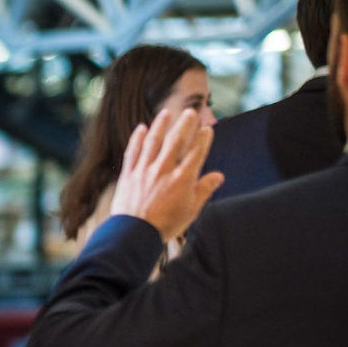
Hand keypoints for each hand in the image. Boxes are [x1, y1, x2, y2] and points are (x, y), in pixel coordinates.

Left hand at [110, 108, 223, 241]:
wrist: (134, 234)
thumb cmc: (165, 225)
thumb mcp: (191, 210)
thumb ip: (204, 190)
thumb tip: (218, 176)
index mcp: (182, 179)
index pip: (196, 152)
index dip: (203, 138)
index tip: (207, 129)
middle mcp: (164, 169)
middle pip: (176, 140)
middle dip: (184, 124)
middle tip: (190, 112)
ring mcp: (144, 170)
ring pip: (153, 141)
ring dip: (160, 125)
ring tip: (166, 112)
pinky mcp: (128, 174)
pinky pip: (133, 152)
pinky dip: (137, 139)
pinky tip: (141, 128)